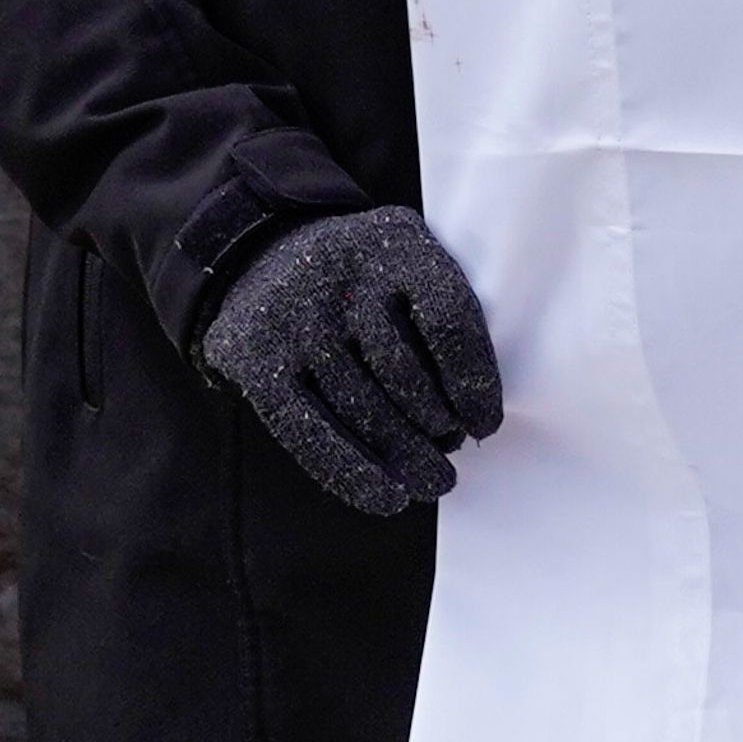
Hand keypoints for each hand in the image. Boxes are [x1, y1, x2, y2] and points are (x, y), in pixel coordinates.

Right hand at [198, 201, 505, 517]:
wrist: (258, 256)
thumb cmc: (363, 277)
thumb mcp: (410, 262)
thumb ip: (443, 314)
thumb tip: (473, 415)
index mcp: (396, 243)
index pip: (448, 318)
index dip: (474, 380)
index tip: (486, 423)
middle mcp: (340, 277)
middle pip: (402, 372)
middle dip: (437, 425)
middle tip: (452, 451)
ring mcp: (293, 319)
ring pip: (360, 407)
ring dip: (405, 455)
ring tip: (434, 480)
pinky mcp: (256, 359)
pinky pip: (308, 429)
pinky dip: (352, 472)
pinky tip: (387, 497)